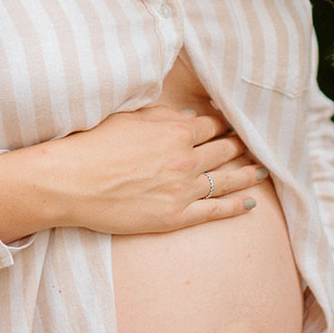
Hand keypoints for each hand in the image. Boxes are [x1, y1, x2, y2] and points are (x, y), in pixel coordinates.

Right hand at [0, 104, 262, 242]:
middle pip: (223, 150)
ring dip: (247, 173)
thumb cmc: (93, 145)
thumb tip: (190, 118)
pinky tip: (250, 203)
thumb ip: (163, 116)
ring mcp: (183, 189)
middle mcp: (185, 158)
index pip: (210, 125)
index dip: (224, 124)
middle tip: (255, 145)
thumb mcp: (129, 118)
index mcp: (174, 130)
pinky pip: (214, 211)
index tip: (234, 125)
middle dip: (240, 146)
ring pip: (226, 179)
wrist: (71, 182)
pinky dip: (235, 206)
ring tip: (262, 170)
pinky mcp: (176, 216)